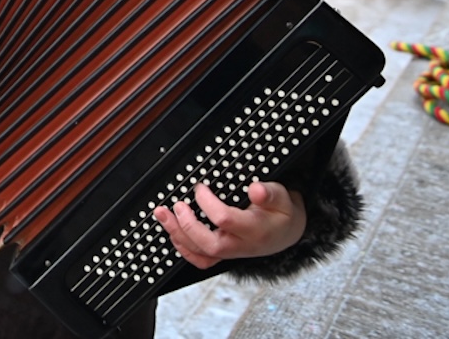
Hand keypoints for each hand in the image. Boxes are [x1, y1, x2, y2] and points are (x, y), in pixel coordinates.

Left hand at [153, 180, 306, 269]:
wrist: (287, 232)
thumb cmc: (281, 213)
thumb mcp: (283, 197)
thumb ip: (270, 193)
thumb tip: (255, 189)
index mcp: (255, 230)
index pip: (225, 219)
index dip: (208, 202)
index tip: (200, 187)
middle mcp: (242, 245)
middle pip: (209, 244)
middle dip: (187, 226)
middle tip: (176, 205)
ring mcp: (231, 252)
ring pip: (201, 254)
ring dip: (177, 235)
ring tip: (162, 215)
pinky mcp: (224, 254)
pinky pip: (201, 260)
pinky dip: (184, 249)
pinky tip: (173, 233)